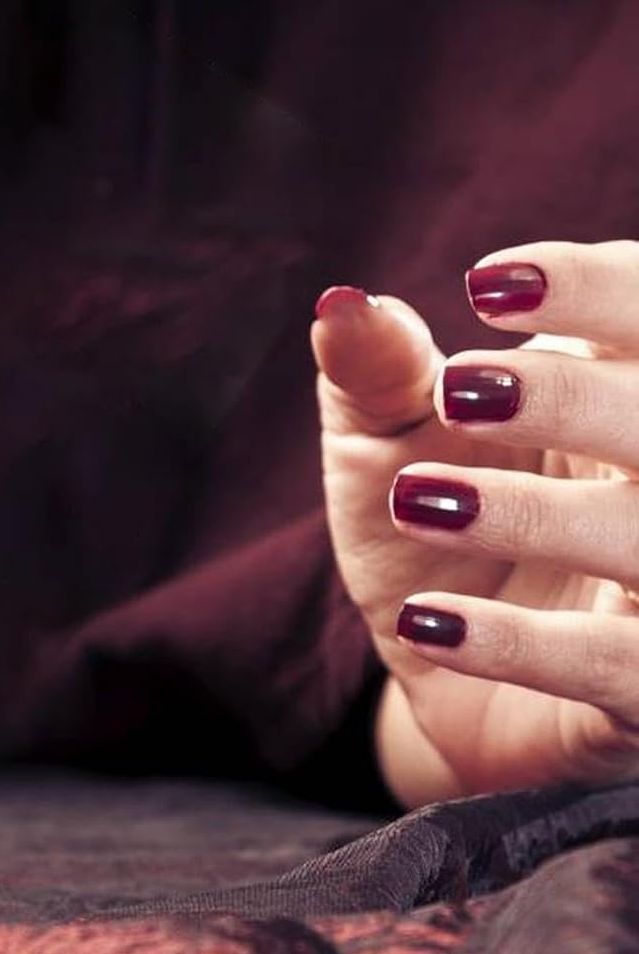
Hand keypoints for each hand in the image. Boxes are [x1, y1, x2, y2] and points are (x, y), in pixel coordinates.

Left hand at [315, 240, 638, 806]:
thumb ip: (377, 371)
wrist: (436, 666)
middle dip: (573, 397)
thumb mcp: (387, 438)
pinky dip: (522, 646)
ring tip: (421, 500)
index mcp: (626, 390)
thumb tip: (343, 304)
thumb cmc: (428, 523)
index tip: (490, 287)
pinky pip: (616, 667)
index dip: (596, 287)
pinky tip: (426, 622)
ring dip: (538, 517)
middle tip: (463, 391)